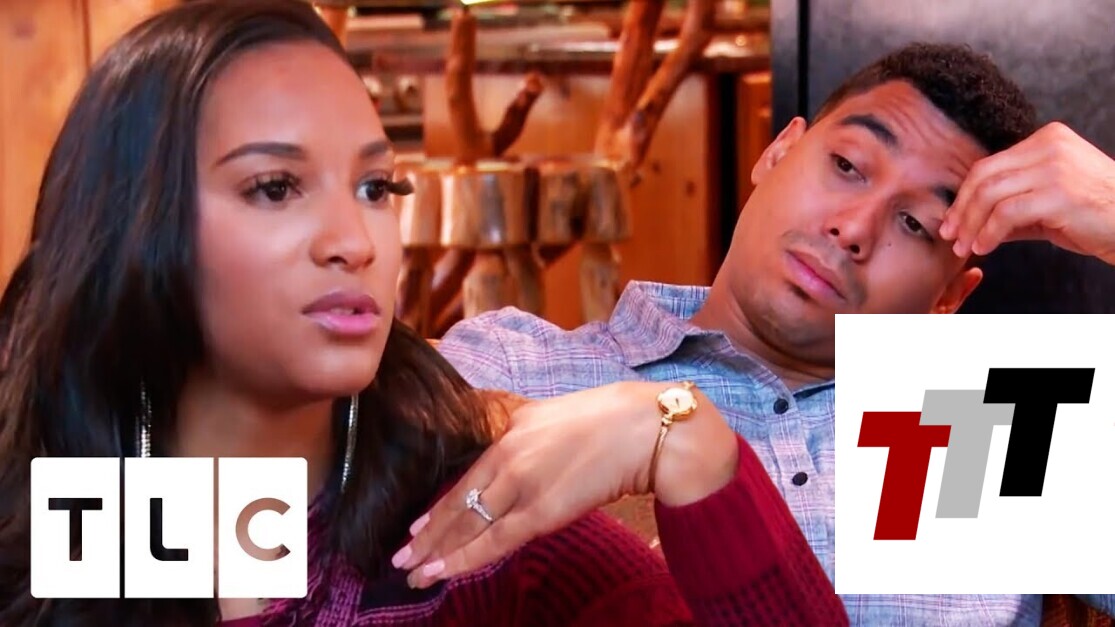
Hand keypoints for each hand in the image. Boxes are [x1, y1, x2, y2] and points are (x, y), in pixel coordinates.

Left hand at [389, 381, 737, 588]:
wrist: (645, 428)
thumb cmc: (611, 421)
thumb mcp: (555, 416)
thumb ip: (528, 433)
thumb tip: (518, 452)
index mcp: (510, 430)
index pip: (465, 477)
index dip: (439, 506)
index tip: (418, 527)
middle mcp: (507, 455)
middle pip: (458, 501)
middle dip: (428, 534)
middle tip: (402, 555)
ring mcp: (521, 483)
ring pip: (468, 524)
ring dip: (438, 552)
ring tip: (413, 572)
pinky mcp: (541, 510)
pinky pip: (494, 540)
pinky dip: (464, 559)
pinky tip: (441, 572)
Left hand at [940, 122, 1114, 263]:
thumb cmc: (1095, 214)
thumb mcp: (1047, 202)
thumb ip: (1011, 204)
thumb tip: (969, 222)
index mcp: (1047, 139)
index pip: (990, 165)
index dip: (964, 194)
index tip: (952, 220)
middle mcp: (1049, 146)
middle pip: (984, 176)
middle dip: (961, 209)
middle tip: (950, 235)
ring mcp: (1055, 168)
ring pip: (991, 194)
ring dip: (971, 224)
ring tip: (964, 246)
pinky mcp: (1058, 193)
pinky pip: (1007, 213)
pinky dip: (989, 232)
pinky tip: (984, 247)